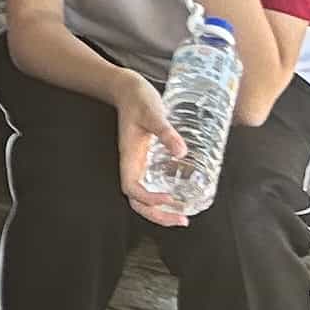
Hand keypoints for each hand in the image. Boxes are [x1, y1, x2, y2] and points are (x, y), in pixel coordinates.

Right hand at [115, 72, 190, 227]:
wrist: (128, 89)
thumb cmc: (137, 99)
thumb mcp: (153, 112)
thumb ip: (166, 131)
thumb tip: (180, 151)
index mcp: (129, 156)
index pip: (132, 188)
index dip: (149, 199)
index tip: (169, 198)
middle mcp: (132, 164)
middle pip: (137, 201)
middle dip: (157, 215)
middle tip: (181, 220)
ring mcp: (138, 163)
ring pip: (143, 198)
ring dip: (160, 211)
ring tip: (181, 217)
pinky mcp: (146, 159)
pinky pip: (151, 185)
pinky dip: (162, 198)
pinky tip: (178, 197)